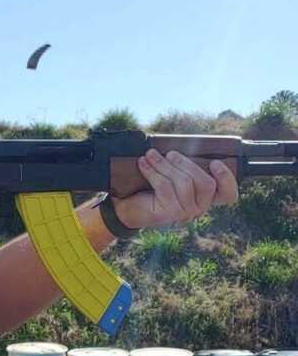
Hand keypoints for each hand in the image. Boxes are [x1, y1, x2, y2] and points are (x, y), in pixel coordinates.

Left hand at [113, 149, 238, 228]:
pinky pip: (164, 187)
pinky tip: (143, 163)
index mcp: (204, 198)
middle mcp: (198, 208)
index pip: (228, 195)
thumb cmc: (152, 188)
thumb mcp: (171, 175)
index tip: (215, 162)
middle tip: (170, 154)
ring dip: (165, 164)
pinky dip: (152, 171)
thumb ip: (183, 166)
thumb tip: (183, 143)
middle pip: (206, 183)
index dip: (227, 179)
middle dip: (187, 164)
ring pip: (184, 183)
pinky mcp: (168, 212)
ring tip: (150, 155)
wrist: (127, 207)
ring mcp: (184, 212)